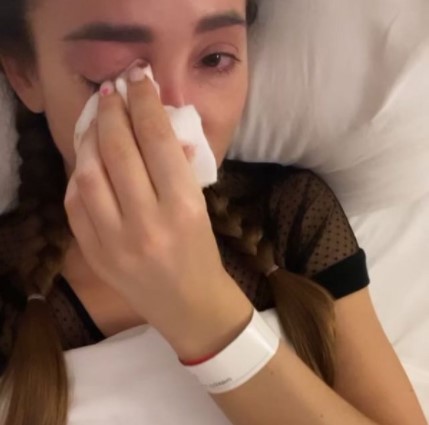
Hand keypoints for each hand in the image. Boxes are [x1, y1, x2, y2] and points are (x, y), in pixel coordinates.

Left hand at [64, 69, 251, 359]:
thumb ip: (179, 168)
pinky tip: (87, 159)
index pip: (157, 142)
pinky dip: (79, 174)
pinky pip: (75, 204)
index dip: (145, 103)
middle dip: (113, 111)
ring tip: (96, 119)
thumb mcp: (201, 208)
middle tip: (112, 90)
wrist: (188, 306)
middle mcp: (147, 224)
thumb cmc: (203, 254)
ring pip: (89, 175)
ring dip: (90, 138)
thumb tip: (161, 128)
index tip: (138, 78)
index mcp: (184, 209)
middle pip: (119, 152)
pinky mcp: (95, 255)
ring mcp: (115, 242)